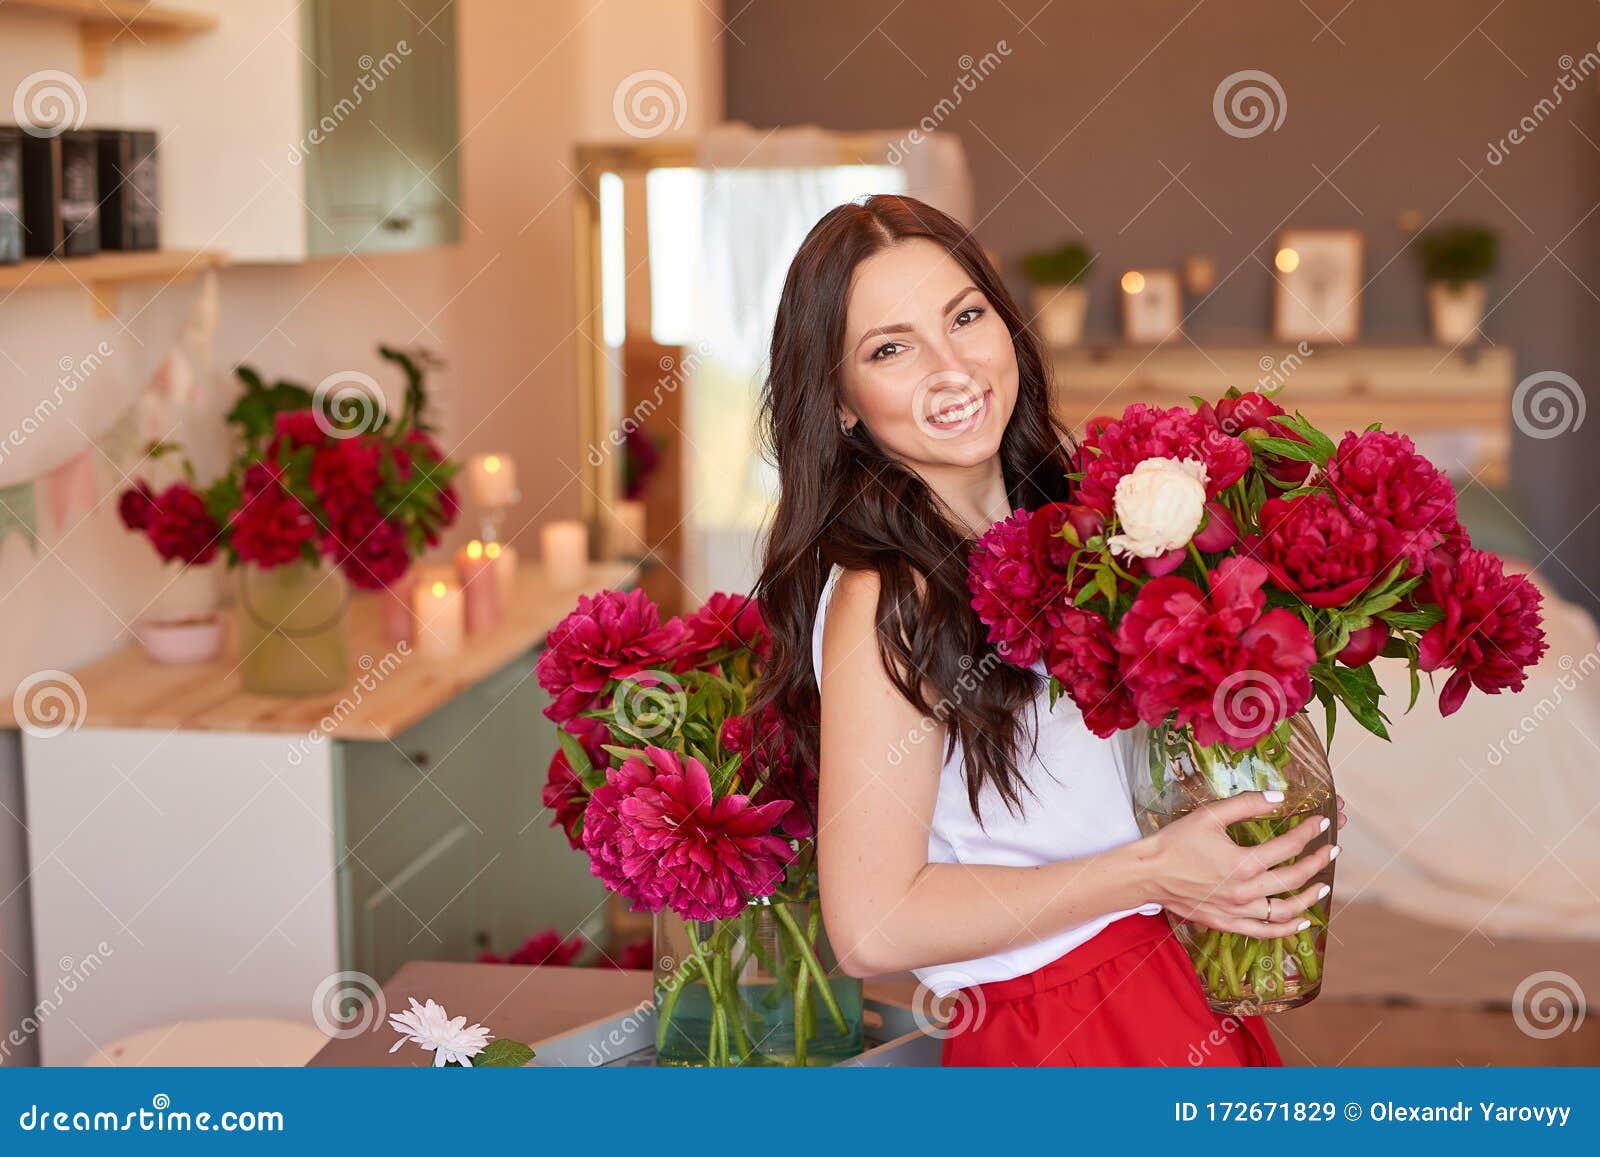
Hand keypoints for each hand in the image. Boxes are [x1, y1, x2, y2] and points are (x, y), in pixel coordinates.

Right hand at [1142, 791, 1338, 938]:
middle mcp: (1245, 891)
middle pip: (1294, 877)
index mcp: (1243, 862)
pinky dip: (1288, 929)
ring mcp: (1238, 911)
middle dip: (1318, 861)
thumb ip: (1246, 804)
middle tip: (1332, 849)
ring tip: (1324, 886)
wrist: (1148, 874)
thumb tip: (1278, 797)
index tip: (1321, 822)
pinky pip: (1265, 931)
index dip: (1308, 832)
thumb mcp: (1210, 815)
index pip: (1287, 846)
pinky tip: (1302, 921)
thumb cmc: (1176, 842)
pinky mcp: (1228, 924)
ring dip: (1309, 898)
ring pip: (1285, 910)